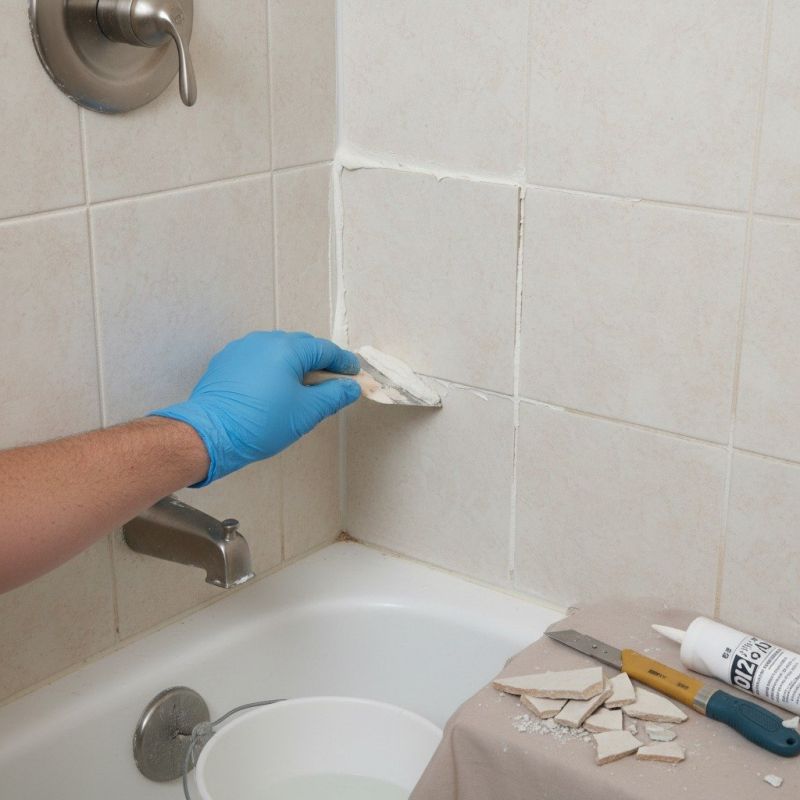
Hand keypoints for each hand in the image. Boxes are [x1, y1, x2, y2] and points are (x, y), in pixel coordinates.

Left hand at [150, 331, 360, 484]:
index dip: (344, 362)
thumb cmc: (260, 423)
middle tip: (331, 383)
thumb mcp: (306, 412)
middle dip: (319, 362)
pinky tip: (273, 390)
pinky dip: (272, 369)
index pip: (325, 350)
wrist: (211, 434)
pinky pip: (258, 359)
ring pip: (278, 351)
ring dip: (294, 365)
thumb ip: (334, 395)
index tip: (354, 374)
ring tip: (300, 389)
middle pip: (302, 346)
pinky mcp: (227, 361)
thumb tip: (350, 387)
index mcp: (288, 349)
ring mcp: (243, 349)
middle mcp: (265, 341)